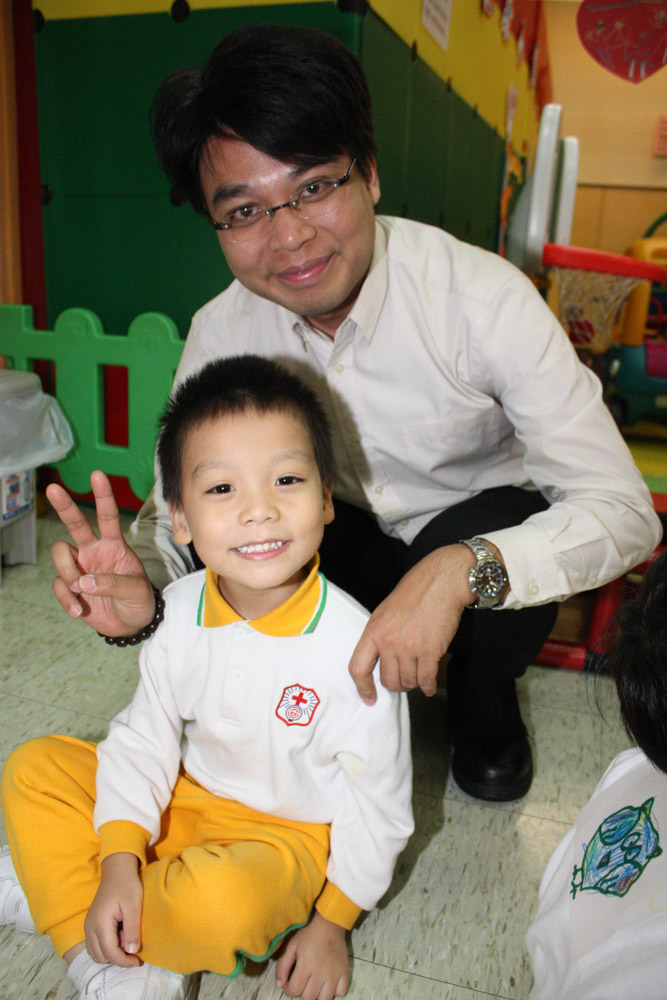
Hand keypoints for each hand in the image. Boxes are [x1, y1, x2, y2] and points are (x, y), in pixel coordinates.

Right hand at [46, 471, 154, 636]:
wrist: (131, 625)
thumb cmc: (139, 601)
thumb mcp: (136, 591)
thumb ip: (113, 584)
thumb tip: (83, 582)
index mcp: (114, 545)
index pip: (108, 517)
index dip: (103, 496)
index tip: (98, 475)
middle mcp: (94, 551)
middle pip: (75, 524)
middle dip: (64, 506)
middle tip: (53, 488)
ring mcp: (80, 567)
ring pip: (60, 555)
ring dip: (68, 572)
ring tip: (82, 590)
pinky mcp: (70, 587)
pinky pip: (59, 586)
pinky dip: (67, 599)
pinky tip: (79, 610)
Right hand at [85, 853, 142, 966]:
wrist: (117, 871)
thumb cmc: (127, 885)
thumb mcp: (134, 905)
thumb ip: (132, 929)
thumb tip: (131, 951)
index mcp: (100, 923)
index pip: (109, 952)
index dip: (124, 961)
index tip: (138, 961)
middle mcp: (89, 927)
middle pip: (100, 956)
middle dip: (117, 958)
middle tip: (132, 944)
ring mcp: (88, 926)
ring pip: (96, 953)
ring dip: (111, 954)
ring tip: (125, 938)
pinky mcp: (90, 925)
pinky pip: (94, 946)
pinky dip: (105, 948)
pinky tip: (118, 936)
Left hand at [275, 911, 348, 999]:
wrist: (329, 923)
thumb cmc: (308, 934)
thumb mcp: (291, 946)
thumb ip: (282, 966)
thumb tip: (280, 985)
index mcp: (306, 965)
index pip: (294, 991)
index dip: (288, 989)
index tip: (289, 982)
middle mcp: (321, 973)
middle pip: (308, 998)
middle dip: (302, 992)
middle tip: (302, 981)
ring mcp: (335, 974)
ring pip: (324, 999)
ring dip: (317, 995)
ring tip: (314, 984)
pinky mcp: (345, 973)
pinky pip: (341, 993)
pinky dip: (334, 991)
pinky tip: (329, 982)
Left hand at [348, 544, 476, 703]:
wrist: (440, 582)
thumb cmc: (414, 592)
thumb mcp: (385, 612)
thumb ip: (379, 636)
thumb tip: (380, 660)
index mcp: (373, 631)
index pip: (358, 667)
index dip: (363, 687)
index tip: (369, 698)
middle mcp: (388, 642)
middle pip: (387, 680)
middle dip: (396, 684)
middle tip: (403, 679)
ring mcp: (409, 648)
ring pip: (408, 682)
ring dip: (414, 683)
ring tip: (419, 676)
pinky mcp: (430, 652)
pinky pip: (426, 680)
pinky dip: (428, 686)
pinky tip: (429, 685)